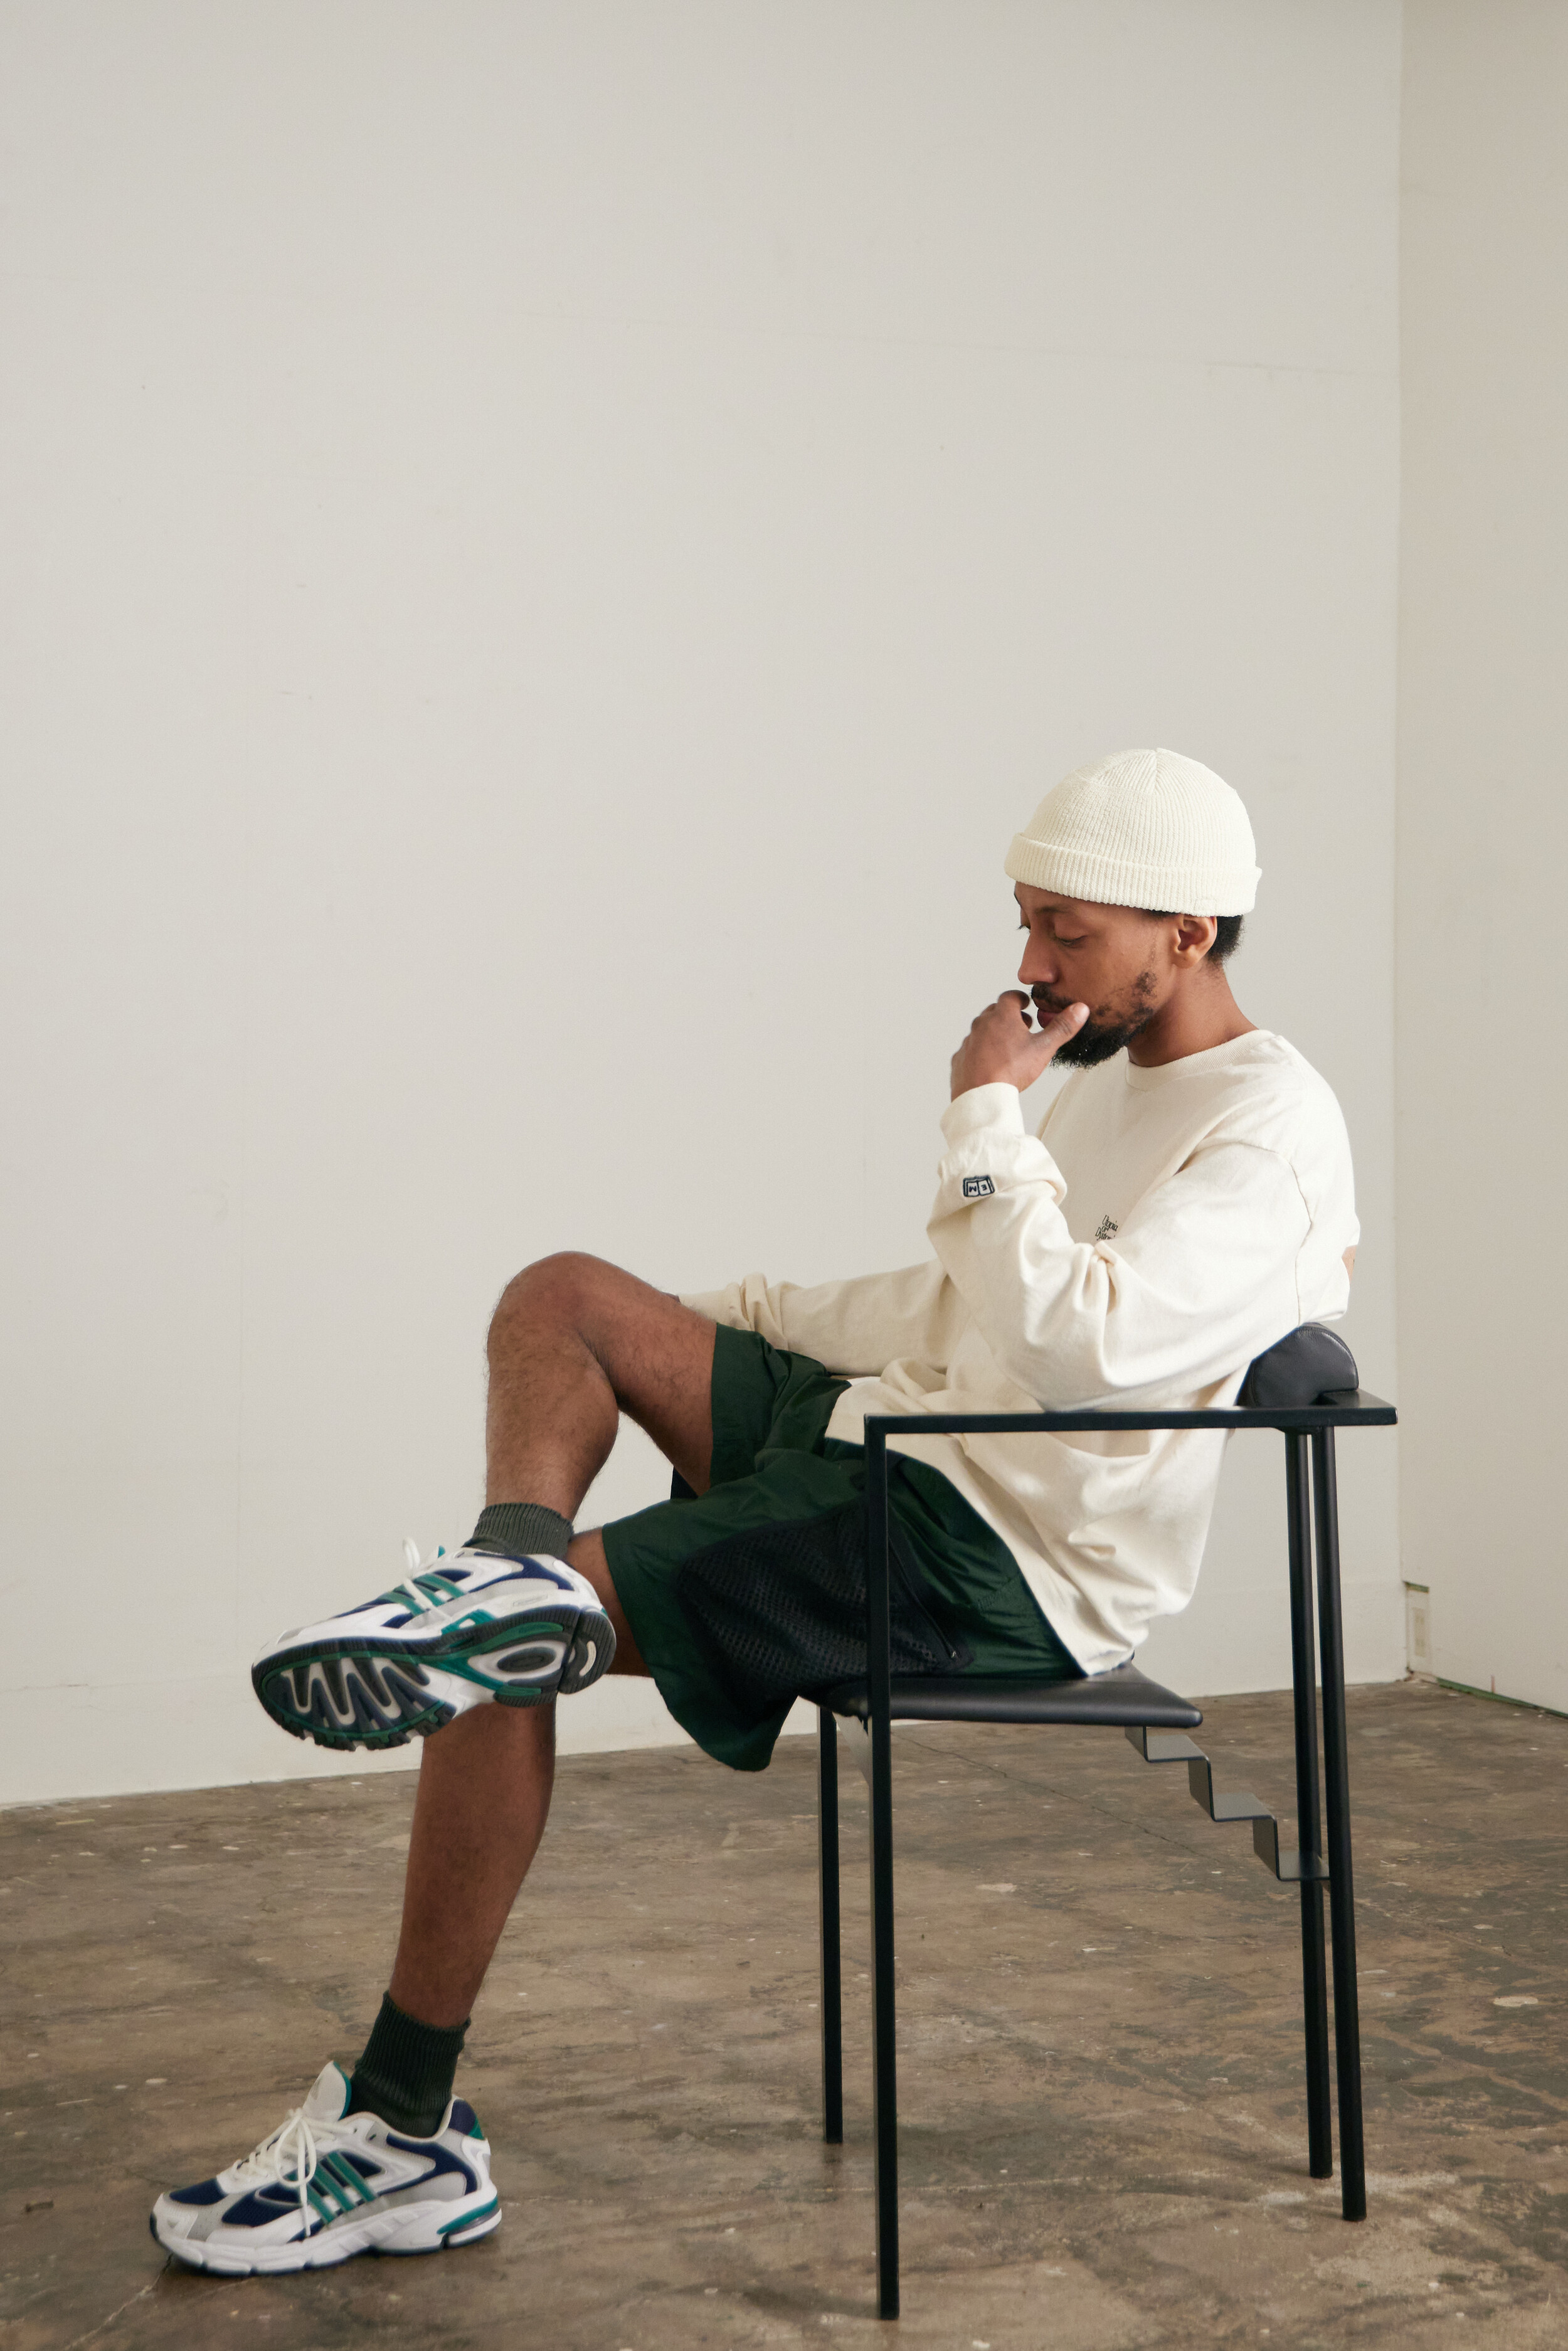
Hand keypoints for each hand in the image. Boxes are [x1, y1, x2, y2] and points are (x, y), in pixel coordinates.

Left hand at [949, 992, 1088, 1100]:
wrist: (981, 1096)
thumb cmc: (1012, 1070)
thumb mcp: (1043, 1048)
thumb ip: (1062, 1028)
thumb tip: (1081, 1009)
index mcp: (1002, 1016)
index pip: (1010, 996)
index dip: (1020, 999)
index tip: (1026, 1004)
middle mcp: (981, 1024)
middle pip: (995, 1011)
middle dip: (1009, 1015)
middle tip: (1022, 1026)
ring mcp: (968, 1041)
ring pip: (982, 1030)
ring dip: (994, 1033)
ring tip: (1008, 1046)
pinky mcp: (959, 1058)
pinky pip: (971, 1049)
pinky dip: (980, 1051)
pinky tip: (990, 1063)